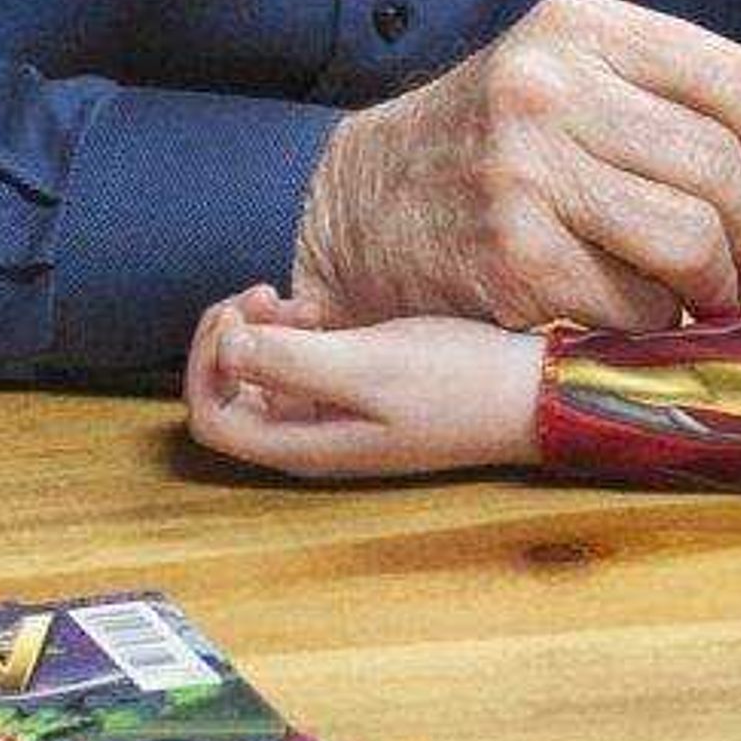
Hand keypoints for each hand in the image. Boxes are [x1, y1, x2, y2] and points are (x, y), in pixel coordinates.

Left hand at [184, 285, 545, 477]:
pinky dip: (293, 334)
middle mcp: (311, 438)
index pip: (212, 417)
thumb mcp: (370, 366)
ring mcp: (335, 416)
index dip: (207, 364)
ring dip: (259, 333)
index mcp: (305, 445)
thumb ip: (291, 360)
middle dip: (230, 341)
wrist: (533, 391)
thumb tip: (225, 348)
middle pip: (229, 396)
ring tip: (292, 300)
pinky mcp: (359, 392)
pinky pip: (299, 368)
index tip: (239, 315)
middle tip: (262, 295)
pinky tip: (317, 310)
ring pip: (261, 377)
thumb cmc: (458, 382)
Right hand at [291, 0, 740, 332]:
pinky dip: (654, 319)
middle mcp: (550, 91)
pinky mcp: (515, 258)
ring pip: (689, 242)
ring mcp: (527, 175)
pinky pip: (638, 305)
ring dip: (715, 284)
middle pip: (718, 170)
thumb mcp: (567, 81)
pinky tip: (633, 307)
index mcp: (578, 30)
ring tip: (705, 290)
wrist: (365, 204)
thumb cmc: (493, 147)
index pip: (730, 77)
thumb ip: (669, 107)